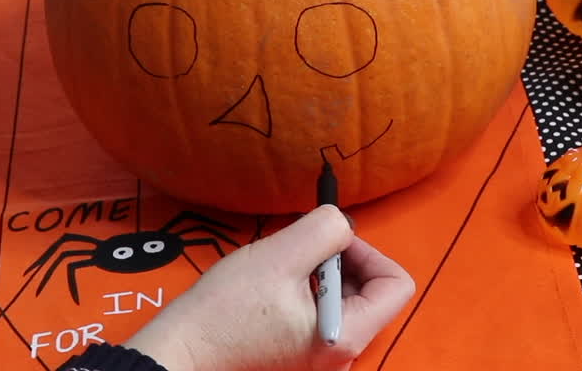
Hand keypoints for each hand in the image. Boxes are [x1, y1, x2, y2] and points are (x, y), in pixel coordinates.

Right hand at [124, 204, 414, 370]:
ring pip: (346, 300)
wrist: (184, 349)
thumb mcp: (280, 255)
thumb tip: (345, 223)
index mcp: (347, 334)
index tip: (331, 241)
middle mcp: (344, 353)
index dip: (369, 252)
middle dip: (342, 260)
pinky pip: (323, 313)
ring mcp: (323, 357)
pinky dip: (307, 292)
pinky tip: (274, 288)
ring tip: (282, 271)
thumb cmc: (226, 309)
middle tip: (300, 250)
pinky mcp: (303, 354)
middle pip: (372, 292)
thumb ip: (325, 229)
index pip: (397, 285)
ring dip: (321, 274)